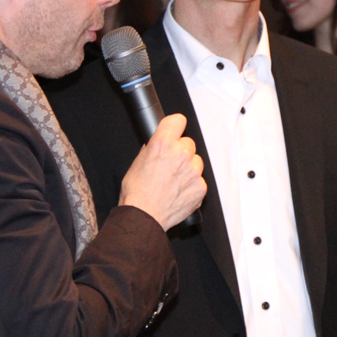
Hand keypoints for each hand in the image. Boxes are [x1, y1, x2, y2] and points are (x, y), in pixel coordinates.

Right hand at [119, 113, 205, 229]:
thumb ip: (152, 149)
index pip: (178, 120)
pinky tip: (179, 191)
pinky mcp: (200, 186)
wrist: (144, 216)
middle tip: (170, 165)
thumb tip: (158, 145)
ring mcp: (192, 171)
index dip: (175, 126)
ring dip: (188, 167)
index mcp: (162, 144)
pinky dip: (192, 184)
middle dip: (180, 151)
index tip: (175, 130)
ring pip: (196, 161)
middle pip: (188, 143)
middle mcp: (180, 154)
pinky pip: (199, 179)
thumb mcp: (138, 162)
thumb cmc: (137, 193)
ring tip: (174, 181)